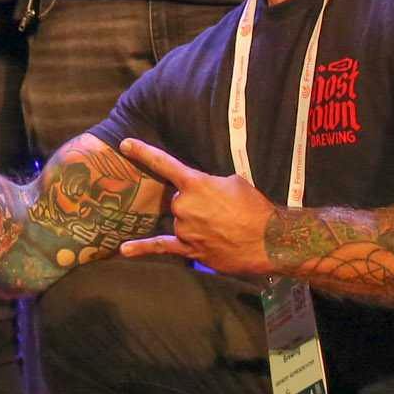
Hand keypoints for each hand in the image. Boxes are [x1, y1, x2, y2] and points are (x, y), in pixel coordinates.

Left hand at [112, 138, 275, 277]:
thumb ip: (210, 183)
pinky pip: (162, 247)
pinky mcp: (189, 249)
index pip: (164, 163)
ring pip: (178, 221)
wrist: (268, 240)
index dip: (143, 152)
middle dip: (193, 202)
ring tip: (220, 226)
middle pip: (176, 199)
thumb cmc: (254, 207)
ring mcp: (184, 228)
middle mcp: (184, 205)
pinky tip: (124, 249)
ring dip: (193, 222)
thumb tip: (203, 191)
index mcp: (195, 183)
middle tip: (218, 209)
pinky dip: (142, 248)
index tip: (125, 144)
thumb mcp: (234, 182)